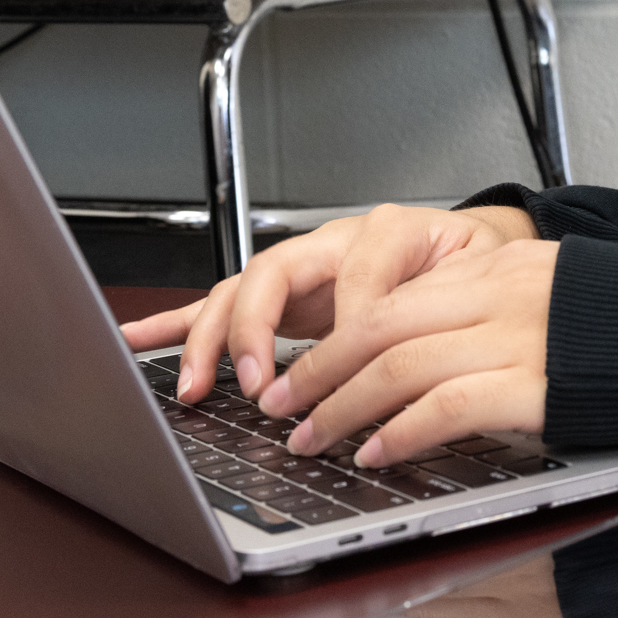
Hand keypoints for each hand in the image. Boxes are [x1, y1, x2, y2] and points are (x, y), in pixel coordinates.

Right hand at [118, 202, 537, 401]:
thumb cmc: (474, 263)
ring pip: (239, 291)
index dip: (348, 324)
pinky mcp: (284, 296)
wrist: (472, 247)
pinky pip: (222, 304)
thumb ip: (446, 301)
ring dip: (207, 338)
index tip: (344, 373)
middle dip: (254, 330)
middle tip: (254, 384)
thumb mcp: (477, 276)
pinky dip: (178, 323)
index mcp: (387, 232)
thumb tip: (420, 350)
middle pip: (274, 272)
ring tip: (191, 384)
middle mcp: (334, 244)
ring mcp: (303, 269)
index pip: (358, 275)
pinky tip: (139, 339)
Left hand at [264, 235, 559, 465]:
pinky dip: (402, 431)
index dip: (334, 335)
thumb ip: (489, 298)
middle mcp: (499, 293)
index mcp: (499, 263)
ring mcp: (517, 336)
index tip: (302, 366)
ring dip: (342, 406)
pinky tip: (379, 452)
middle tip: (283, 404)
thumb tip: (425, 336)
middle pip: (379, 325)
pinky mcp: (536, 384)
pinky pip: (447, 405)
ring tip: (313, 436)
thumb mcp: (548, 285)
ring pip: (399, 365)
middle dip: (319, 369)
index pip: (393, 295)